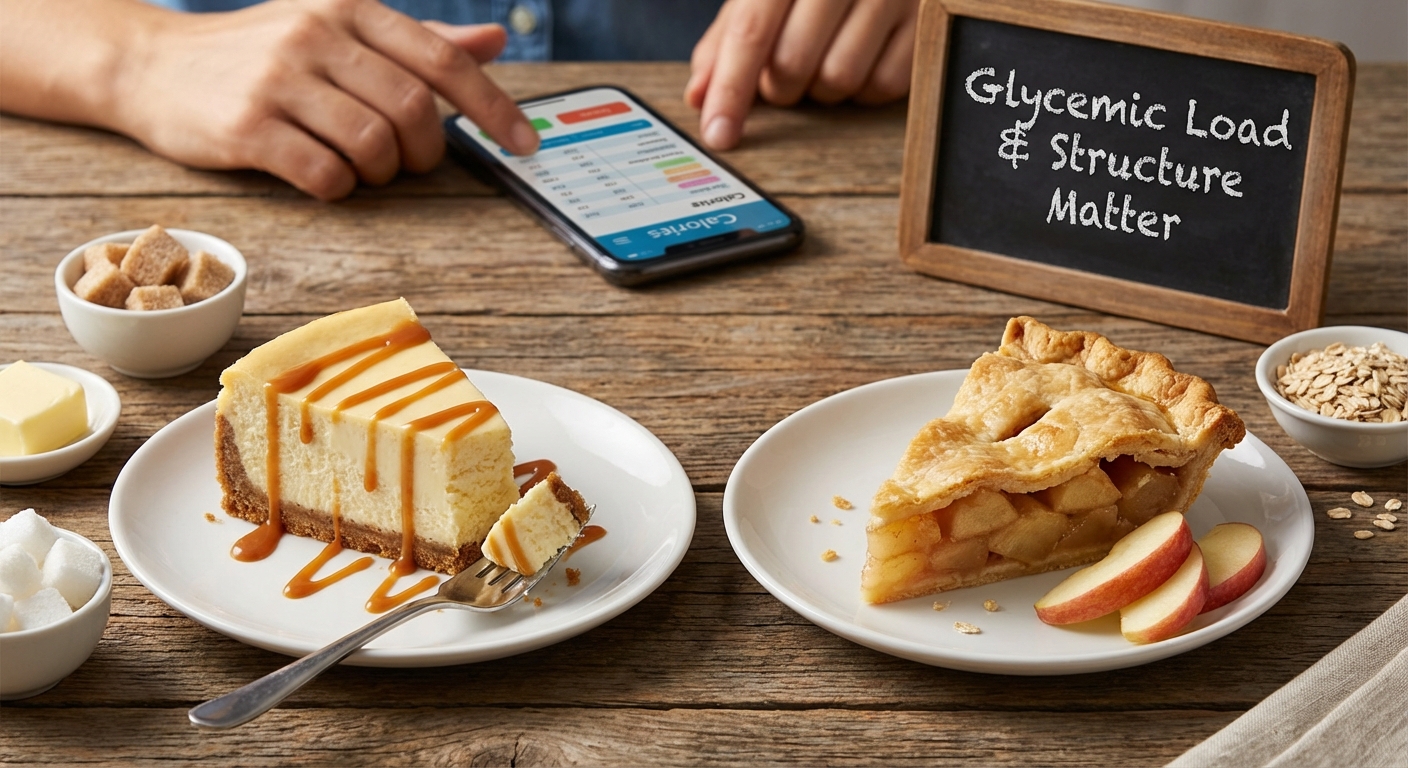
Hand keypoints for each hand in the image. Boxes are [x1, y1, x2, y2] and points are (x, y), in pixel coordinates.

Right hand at [115, 0, 538, 198]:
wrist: (151, 65)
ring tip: (361, 167)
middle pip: (413, 108)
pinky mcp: (247, 126)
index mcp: (350, 9)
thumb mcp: (338, 29)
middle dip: (427, 151)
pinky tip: (323, 178)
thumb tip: (495, 38)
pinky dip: (339, 188)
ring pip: (373, 144)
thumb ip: (418, 40)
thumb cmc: (261, 54)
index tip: (525, 145)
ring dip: (382, 172)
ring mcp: (279, 79)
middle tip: (412, 164)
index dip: (493, 107)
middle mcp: (317, 34)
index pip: (442, 58)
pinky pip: (325, 174)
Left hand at [685, 0, 918, 149]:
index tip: (719, 135)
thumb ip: (728, 38)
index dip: (730, 89)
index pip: (751, 31)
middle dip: (780, 86)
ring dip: (823, 88)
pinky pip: (882, 86)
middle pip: (793, 66)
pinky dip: (865, 88)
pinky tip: (864, 57)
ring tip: (829, 55)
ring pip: (838, 80)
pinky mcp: (925, 22)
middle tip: (788, 69)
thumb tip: (698, 96)